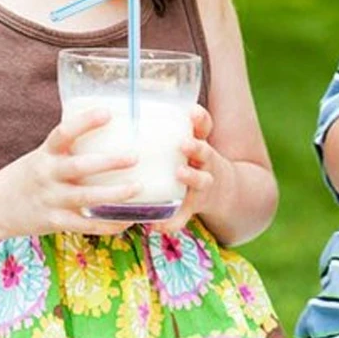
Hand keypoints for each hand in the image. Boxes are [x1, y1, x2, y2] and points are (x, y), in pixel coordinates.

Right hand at [0, 107, 141, 236]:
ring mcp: (51, 200)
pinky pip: (85, 225)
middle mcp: (47, 175)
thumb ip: (68, 148)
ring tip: (138, 188)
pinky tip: (127, 220)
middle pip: (80, 167)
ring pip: (86, 198)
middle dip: (109, 162)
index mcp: (45, 154)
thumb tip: (109, 129)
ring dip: (114, 194)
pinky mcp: (55, 222)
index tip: (108, 113)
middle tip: (134, 157)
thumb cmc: (28, 176)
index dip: (85, 122)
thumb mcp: (42, 156)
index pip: (63, 133)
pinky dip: (107, 224)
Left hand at [149, 105, 232, 232]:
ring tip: (179, 174)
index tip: (191, 111)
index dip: (199, 118)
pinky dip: (172, 222)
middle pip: (205, 151)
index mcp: (200, 144)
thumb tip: (115, 111)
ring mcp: (202, 186)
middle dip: (196, 147)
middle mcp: (205, 164)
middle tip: (184, 143)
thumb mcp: (189, 144)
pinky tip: (157, 226)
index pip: (204, 127)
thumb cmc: (192, 162)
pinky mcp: (193, 208)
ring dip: (191, 177)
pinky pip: (183, 217)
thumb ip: (163, 131)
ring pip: (201, 181)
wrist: (223, 192)